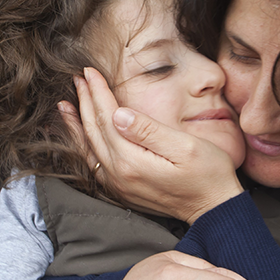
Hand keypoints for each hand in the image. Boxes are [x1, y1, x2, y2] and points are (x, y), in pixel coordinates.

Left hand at [73, 67, 243, 223]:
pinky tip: (80, 137)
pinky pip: (94, 165)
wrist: (214, 208)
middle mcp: (119, 175)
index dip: (98, 92)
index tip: (90, 71)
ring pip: (89, 149)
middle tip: (79, 78)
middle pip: (95, 131)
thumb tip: (119, 115)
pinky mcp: (123, 190)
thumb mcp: (185, 147)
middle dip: (86, 102)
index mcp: (132, 161)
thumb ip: (149, 131)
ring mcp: (119, 185)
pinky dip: (83, 146)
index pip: (108, 118)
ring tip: (65, 105)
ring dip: (77, 124)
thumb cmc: (208, 174)